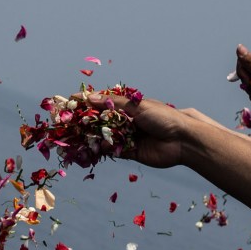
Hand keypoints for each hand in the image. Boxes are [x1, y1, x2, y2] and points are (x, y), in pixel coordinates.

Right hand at [79, 92, 218, 169]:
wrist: (182, 140)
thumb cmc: (163, 117)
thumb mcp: (136, 106)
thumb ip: (113, 104)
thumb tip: (90, 97)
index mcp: (129, 106)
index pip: (104, 102)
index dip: (88, 102)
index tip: (71, 100)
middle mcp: (127, 120)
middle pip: (102, 120)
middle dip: (86, 121)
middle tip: (69, 121)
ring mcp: (128, 136)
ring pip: (105, 135)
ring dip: (92, 136)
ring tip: (75, 136)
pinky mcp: (131, 151)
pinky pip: (113, 150)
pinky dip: (103, 149)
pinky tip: (93, 147)